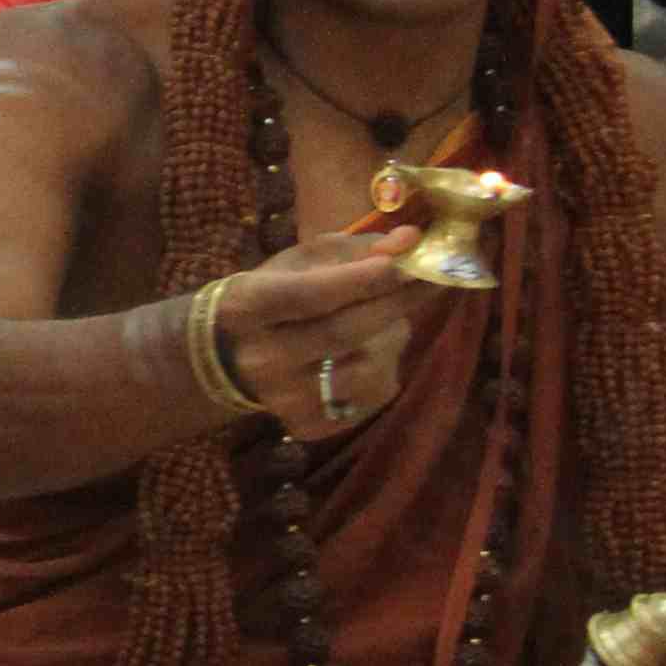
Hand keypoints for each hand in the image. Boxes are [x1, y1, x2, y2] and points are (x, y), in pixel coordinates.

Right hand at [202, 221, 422, 439]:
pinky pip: (374, 393)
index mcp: (246, 309)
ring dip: (393, 337)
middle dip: (394, 301)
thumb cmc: (275, 299)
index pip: (305, 295)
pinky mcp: (311, 424)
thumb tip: (410, 240)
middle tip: (433, 280)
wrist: (232, 360)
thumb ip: (357, 250)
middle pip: (342, 332)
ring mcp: (285, 398)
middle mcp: (261, 359)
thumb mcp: (301, 264)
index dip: (358, 280)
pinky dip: (387, 365)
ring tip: (389, 321)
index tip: (403, 263)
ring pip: (367, 365)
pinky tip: (372, 353)